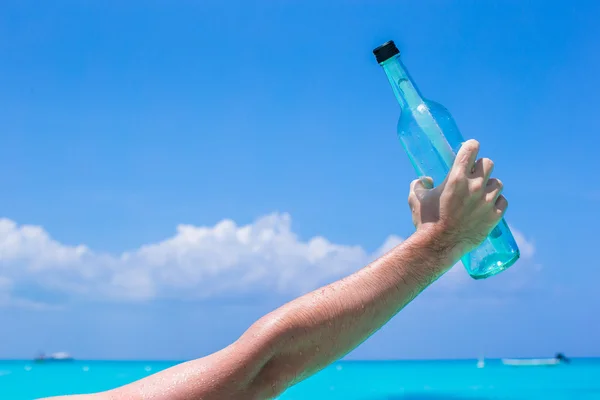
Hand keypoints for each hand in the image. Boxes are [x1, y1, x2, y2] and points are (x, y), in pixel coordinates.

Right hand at [408, 139, 506, 261]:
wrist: (438, 246)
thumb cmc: (426, 221)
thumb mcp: (415, 198)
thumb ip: (419, 184)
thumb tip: (425, 180)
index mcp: (456, 178)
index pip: (471, 149)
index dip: (471, 146)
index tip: (470, 148)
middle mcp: (474, 186)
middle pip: (488, 163)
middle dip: (481, 167)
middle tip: (474, 174)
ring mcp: (486, 202)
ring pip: (498, 183)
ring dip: (489, 185)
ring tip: (482, 192)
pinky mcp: (493, 216)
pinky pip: (502, 202)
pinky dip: (496, 202)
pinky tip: (488, 205)